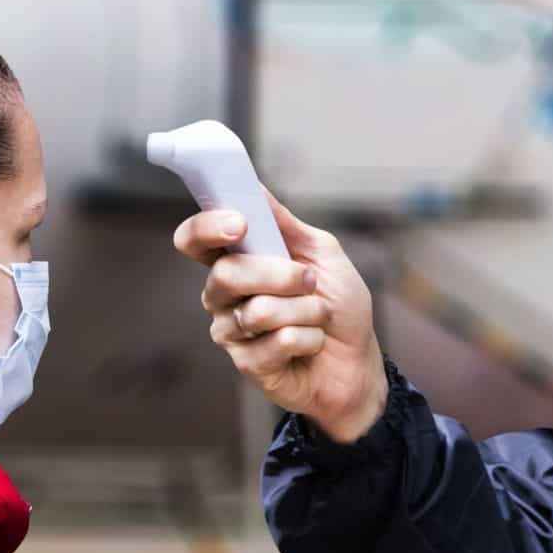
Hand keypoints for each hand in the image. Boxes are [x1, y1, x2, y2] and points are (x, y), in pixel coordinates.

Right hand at [172, 190, 388, 441]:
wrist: (358, 361)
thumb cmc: (339, 305)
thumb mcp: (322, 252)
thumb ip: (285, 224)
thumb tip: (254, 188)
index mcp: (235, 261)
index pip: (194, 240)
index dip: (206, 228)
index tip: (238, 223)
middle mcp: (223, 296)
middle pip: (226, 273)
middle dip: (282, 274)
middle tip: (311, 280)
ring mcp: (231, 331)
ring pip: (259, 310)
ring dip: (306, 310)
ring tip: (318, 316)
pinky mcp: (248, 365)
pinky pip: (279, 341)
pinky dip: (310, 338)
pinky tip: (313, 345)